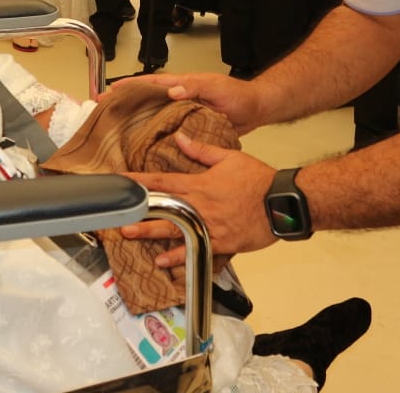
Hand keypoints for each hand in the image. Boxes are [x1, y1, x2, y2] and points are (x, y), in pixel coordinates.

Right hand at [113, 71, 264, 134]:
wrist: (255, 110)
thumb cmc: (238, 95)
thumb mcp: (215, 87)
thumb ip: (194, 87)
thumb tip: (172, 90)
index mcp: (182, 85)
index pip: (151, 83)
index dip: (130, 86)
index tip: (111, 91)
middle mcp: (179, 99)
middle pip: (147, 101)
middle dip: (126, 105)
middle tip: (105, 113)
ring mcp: (184, 114)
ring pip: (155, 117)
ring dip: (137, 123)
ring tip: (117, 132)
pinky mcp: (190, 128)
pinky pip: (169, 132)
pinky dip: (156, 138)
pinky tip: (145, 148)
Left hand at [122, 132, 277, 266]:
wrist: (281, 202)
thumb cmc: (258, 179)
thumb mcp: (230, 157)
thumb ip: (202, 150)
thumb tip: (180, 138)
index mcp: (199, 184)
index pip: (163, 180)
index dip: (139, 181)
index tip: (121, 181)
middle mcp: (200, 206)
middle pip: (163, 209)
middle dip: (139, 213)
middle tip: (118, 219)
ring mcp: (209, 226)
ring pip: (175, 231)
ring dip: (151, 235)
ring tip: (131, 237)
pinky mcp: (221, 242)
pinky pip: (196, 250)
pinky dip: (180, 258)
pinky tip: (163, 262)